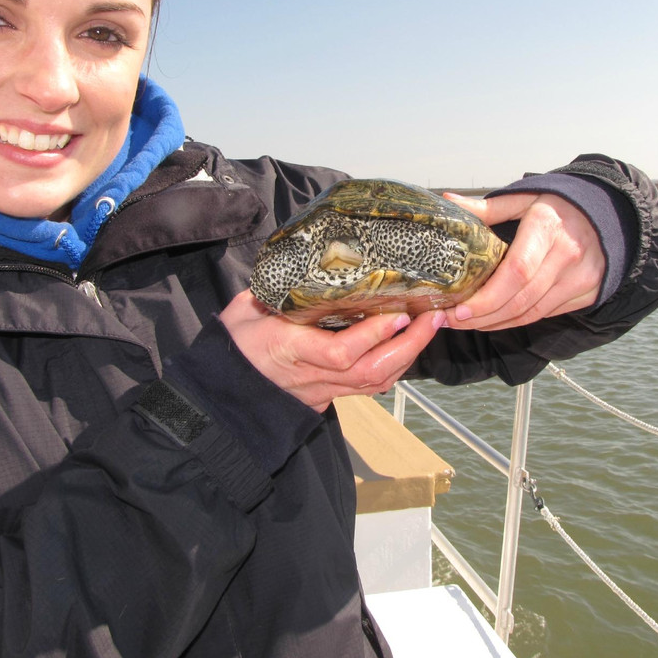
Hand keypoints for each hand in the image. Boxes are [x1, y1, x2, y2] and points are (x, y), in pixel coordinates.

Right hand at [219, 291, 445, 411]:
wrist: (223, 394)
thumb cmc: (232, 348)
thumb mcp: (242, 312)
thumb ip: (271, 290)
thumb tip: (293, 260)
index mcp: (288, 350)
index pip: (339, 353)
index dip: (373, 336)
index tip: (398, 313)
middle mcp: (311, 375)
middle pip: (370, 371)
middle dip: (409, 345)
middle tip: (433, 316)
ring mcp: (323, 390)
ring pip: (375, 382)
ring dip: (408, 354)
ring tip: (430, 325)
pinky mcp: (329, 397)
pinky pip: (369, 386)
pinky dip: (394, 366)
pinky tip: (408, 344)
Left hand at [442, 192, 604, 330]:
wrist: (608, 213)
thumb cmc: (559, 206)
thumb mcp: (524, 198)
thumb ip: (487, 207)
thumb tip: (448, 202)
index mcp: (547, 227)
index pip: (516, 272)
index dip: (486, 298)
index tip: (459, 309)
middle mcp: (568, 255)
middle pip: (520, 299)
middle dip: (482, 317)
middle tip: (452, 320)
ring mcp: (581, 278)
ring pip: (531, 313)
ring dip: (496, 324)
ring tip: (466, 323)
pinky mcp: (587, 293)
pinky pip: (545, 315)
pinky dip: (517, 321)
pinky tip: (494, 320)